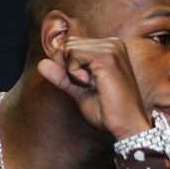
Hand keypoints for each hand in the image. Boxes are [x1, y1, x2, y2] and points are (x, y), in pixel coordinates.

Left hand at [37, 36, 151, 139]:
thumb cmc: (110, 112)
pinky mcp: (106, 56)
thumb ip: (63, 77)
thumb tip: (41, 64)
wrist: (128, 125)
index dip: (71, 68)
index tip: (91, 85)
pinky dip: (74, 74)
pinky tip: (92, 84)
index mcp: (111, 48)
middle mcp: (113, 43)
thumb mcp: (81, 92)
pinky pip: (72, 55)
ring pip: (69, 48)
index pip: (73, 45)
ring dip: (73, 72)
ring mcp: (111, 48)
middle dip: (71, 68)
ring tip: (94, 86)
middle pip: (69, 44)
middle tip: (92, 86)